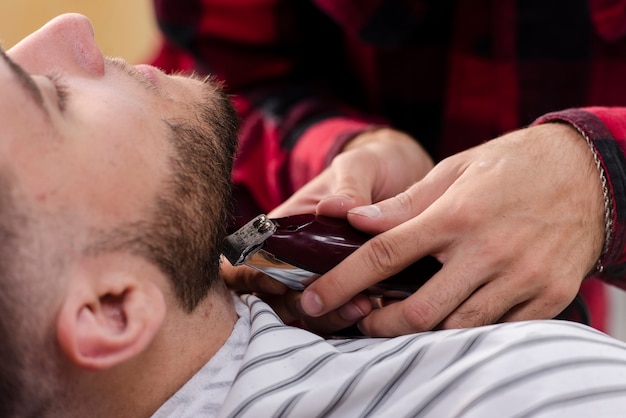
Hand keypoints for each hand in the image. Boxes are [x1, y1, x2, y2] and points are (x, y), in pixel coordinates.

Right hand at [222, 128, 432, 332]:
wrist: (408, 176)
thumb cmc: (373, 167)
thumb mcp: (360, 167)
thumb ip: (349, 186)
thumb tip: (333, 208)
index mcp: (286, 226)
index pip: (246, 258)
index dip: (250, 275)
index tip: (278, 281)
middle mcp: (298, 257)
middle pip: (275, 296)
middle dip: (296, 304)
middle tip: (330, 297)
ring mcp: (325, 277)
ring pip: (308, 312)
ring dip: (327, 316)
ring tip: (361, 305)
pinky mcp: (354, 290)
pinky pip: (341, 315)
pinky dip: (350, 318)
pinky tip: (372, 308)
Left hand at [299, 123, 605, 335]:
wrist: (589, 172)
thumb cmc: (512, 166)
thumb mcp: (454, 171)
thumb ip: (405, 204)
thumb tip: (357, 222)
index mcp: (457, 215)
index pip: (385, 255)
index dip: (342, 281)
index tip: (315, 298)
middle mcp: (489, 251)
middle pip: (419, 310)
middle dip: (378, 324)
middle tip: (360, 320)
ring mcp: (522, 278)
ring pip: (457, 328)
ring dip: (421, 332)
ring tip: (400, 318)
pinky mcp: (549, 296)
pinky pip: (498, 331)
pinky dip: (467, 329)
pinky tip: (451, 315)